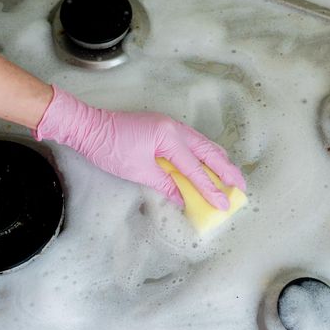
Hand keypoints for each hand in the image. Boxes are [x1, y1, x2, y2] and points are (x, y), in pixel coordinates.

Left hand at [33, 86, 245, 209]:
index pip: (195, 168)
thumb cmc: (110, 148)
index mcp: (169, 138)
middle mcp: (175, 128)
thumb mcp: (138, 171)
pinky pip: (191, 141)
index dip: (210, 189)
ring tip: (230, 175)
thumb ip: (165, 184)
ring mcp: (170, 125)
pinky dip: (203, 154)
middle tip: (241, 186)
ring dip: (217, 160)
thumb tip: (183, 198)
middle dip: (226, 169)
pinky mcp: (164, 127)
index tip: (224, 204)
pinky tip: (208, 162)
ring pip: (202, 143)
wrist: (88, 126)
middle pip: (208, 150)